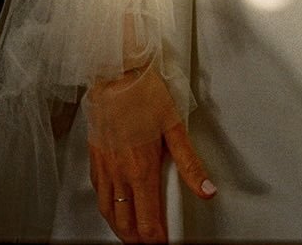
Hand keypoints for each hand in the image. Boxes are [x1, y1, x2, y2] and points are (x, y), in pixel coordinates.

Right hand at [86, 65, 215, 243]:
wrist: (116, 73)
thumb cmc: (144, 94)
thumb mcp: (175, 127)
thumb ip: (190, 163)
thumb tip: (206, 190)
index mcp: (141, 171)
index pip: (148, 223)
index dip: (157, 240)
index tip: (166, 243)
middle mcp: (119, 175)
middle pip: (126, 226)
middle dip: (138, 241)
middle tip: (151, 244)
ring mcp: (104, 168)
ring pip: (109, 213)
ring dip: (121, 230)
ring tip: (133, 236)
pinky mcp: (95, 157)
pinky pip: (99, 194)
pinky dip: (107, 209)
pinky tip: (114, 207)